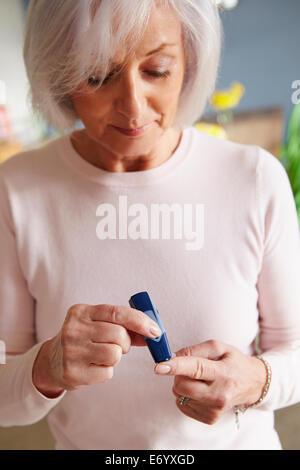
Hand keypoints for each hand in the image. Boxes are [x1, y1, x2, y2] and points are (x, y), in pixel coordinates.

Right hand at [32, 303, 161, 396]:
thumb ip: (124, 325)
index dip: (139, 321)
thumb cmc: (85, 338)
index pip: (116, 312)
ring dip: (117, 356)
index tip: (155, 331)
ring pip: (115, 354)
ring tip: (104, 354)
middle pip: (119, 335)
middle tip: (119, 345)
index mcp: (81, 311)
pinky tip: (94, 366)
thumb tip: (154, 332)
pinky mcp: (72, 372)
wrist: (53, 361)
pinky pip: (107, 372)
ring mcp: (71, 351)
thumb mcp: (98, 324)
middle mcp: (73, 329)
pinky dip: (107, 370)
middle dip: (126, 342)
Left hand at [154, 340, 265, 424]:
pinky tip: (202, 390)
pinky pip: (183, 405)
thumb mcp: (218, 347)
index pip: (196, 369)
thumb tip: (172, 357)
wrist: (253, 384)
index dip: (176, 367)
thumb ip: (195, 350)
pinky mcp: (210, 418)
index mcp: (222, 373)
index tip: (159, 366)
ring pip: (180, 395)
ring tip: (201, 380)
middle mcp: (219, 394)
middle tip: (191, 369)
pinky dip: (187, 396)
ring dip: (184, 385)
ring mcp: (215, 409)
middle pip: (182, 386)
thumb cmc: (233, 362)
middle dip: (179, 374)